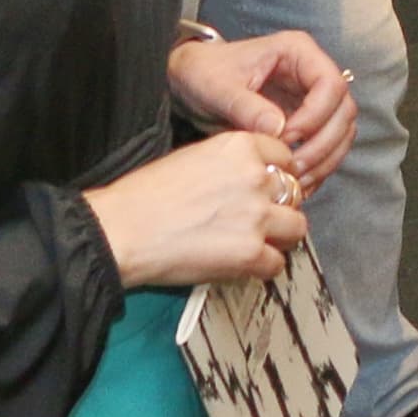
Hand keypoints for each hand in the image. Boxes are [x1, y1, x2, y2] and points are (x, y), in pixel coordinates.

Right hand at [84, 125, 306, 288]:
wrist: (121, 230)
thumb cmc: (144, 197)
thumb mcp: (193, 158)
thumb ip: (230, 164)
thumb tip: (253, 178)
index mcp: (240, 147)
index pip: (285, 157)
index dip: (278, 175)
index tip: (269, 188)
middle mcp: (255, 176)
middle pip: (293, 193)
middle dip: (279, 207)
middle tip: (259, 220)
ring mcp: (257, 215)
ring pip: (296, 228)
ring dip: (279, 238)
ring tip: (256, 243)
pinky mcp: (250, 253)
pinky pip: (277, 264)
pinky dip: (262, 268)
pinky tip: (243, 265)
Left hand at [166, 27, 355, 191]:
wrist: (191, 80)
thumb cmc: (203, 73)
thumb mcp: (217, 87)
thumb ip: (247, 107)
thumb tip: (278, 129)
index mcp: (297, 52)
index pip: (331, 83)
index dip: (316, 115)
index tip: (286, 137)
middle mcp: (312, 73)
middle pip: (343, 111)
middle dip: (323, 143)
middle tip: (294, 165)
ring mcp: (313, 98)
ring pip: (342, 131)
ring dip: (324, 159)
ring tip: (295, 178)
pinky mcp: (308, 121)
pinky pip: (327, 146)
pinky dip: (318, 167)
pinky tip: (297, 182)